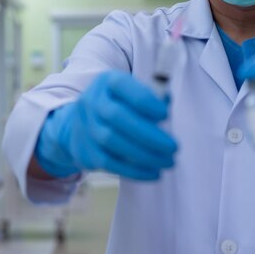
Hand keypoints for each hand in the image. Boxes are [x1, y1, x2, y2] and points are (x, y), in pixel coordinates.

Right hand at [34, 71, 177, 180]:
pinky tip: (153, 172)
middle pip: (116, 116)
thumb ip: (151, 95)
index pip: (121, 86)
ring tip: (167, 162)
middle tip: (173, 147)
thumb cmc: (119, 105)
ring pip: (112, 141)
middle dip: (148, 134)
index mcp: (107, 81)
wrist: (82, 124)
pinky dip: (133, 170)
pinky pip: (109, 162)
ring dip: (144, 155)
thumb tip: (166, 102)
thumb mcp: (132, 91)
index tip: (165, 115)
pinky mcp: (87, 150)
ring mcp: (86, 126)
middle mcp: (92, 101)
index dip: (144, 101)